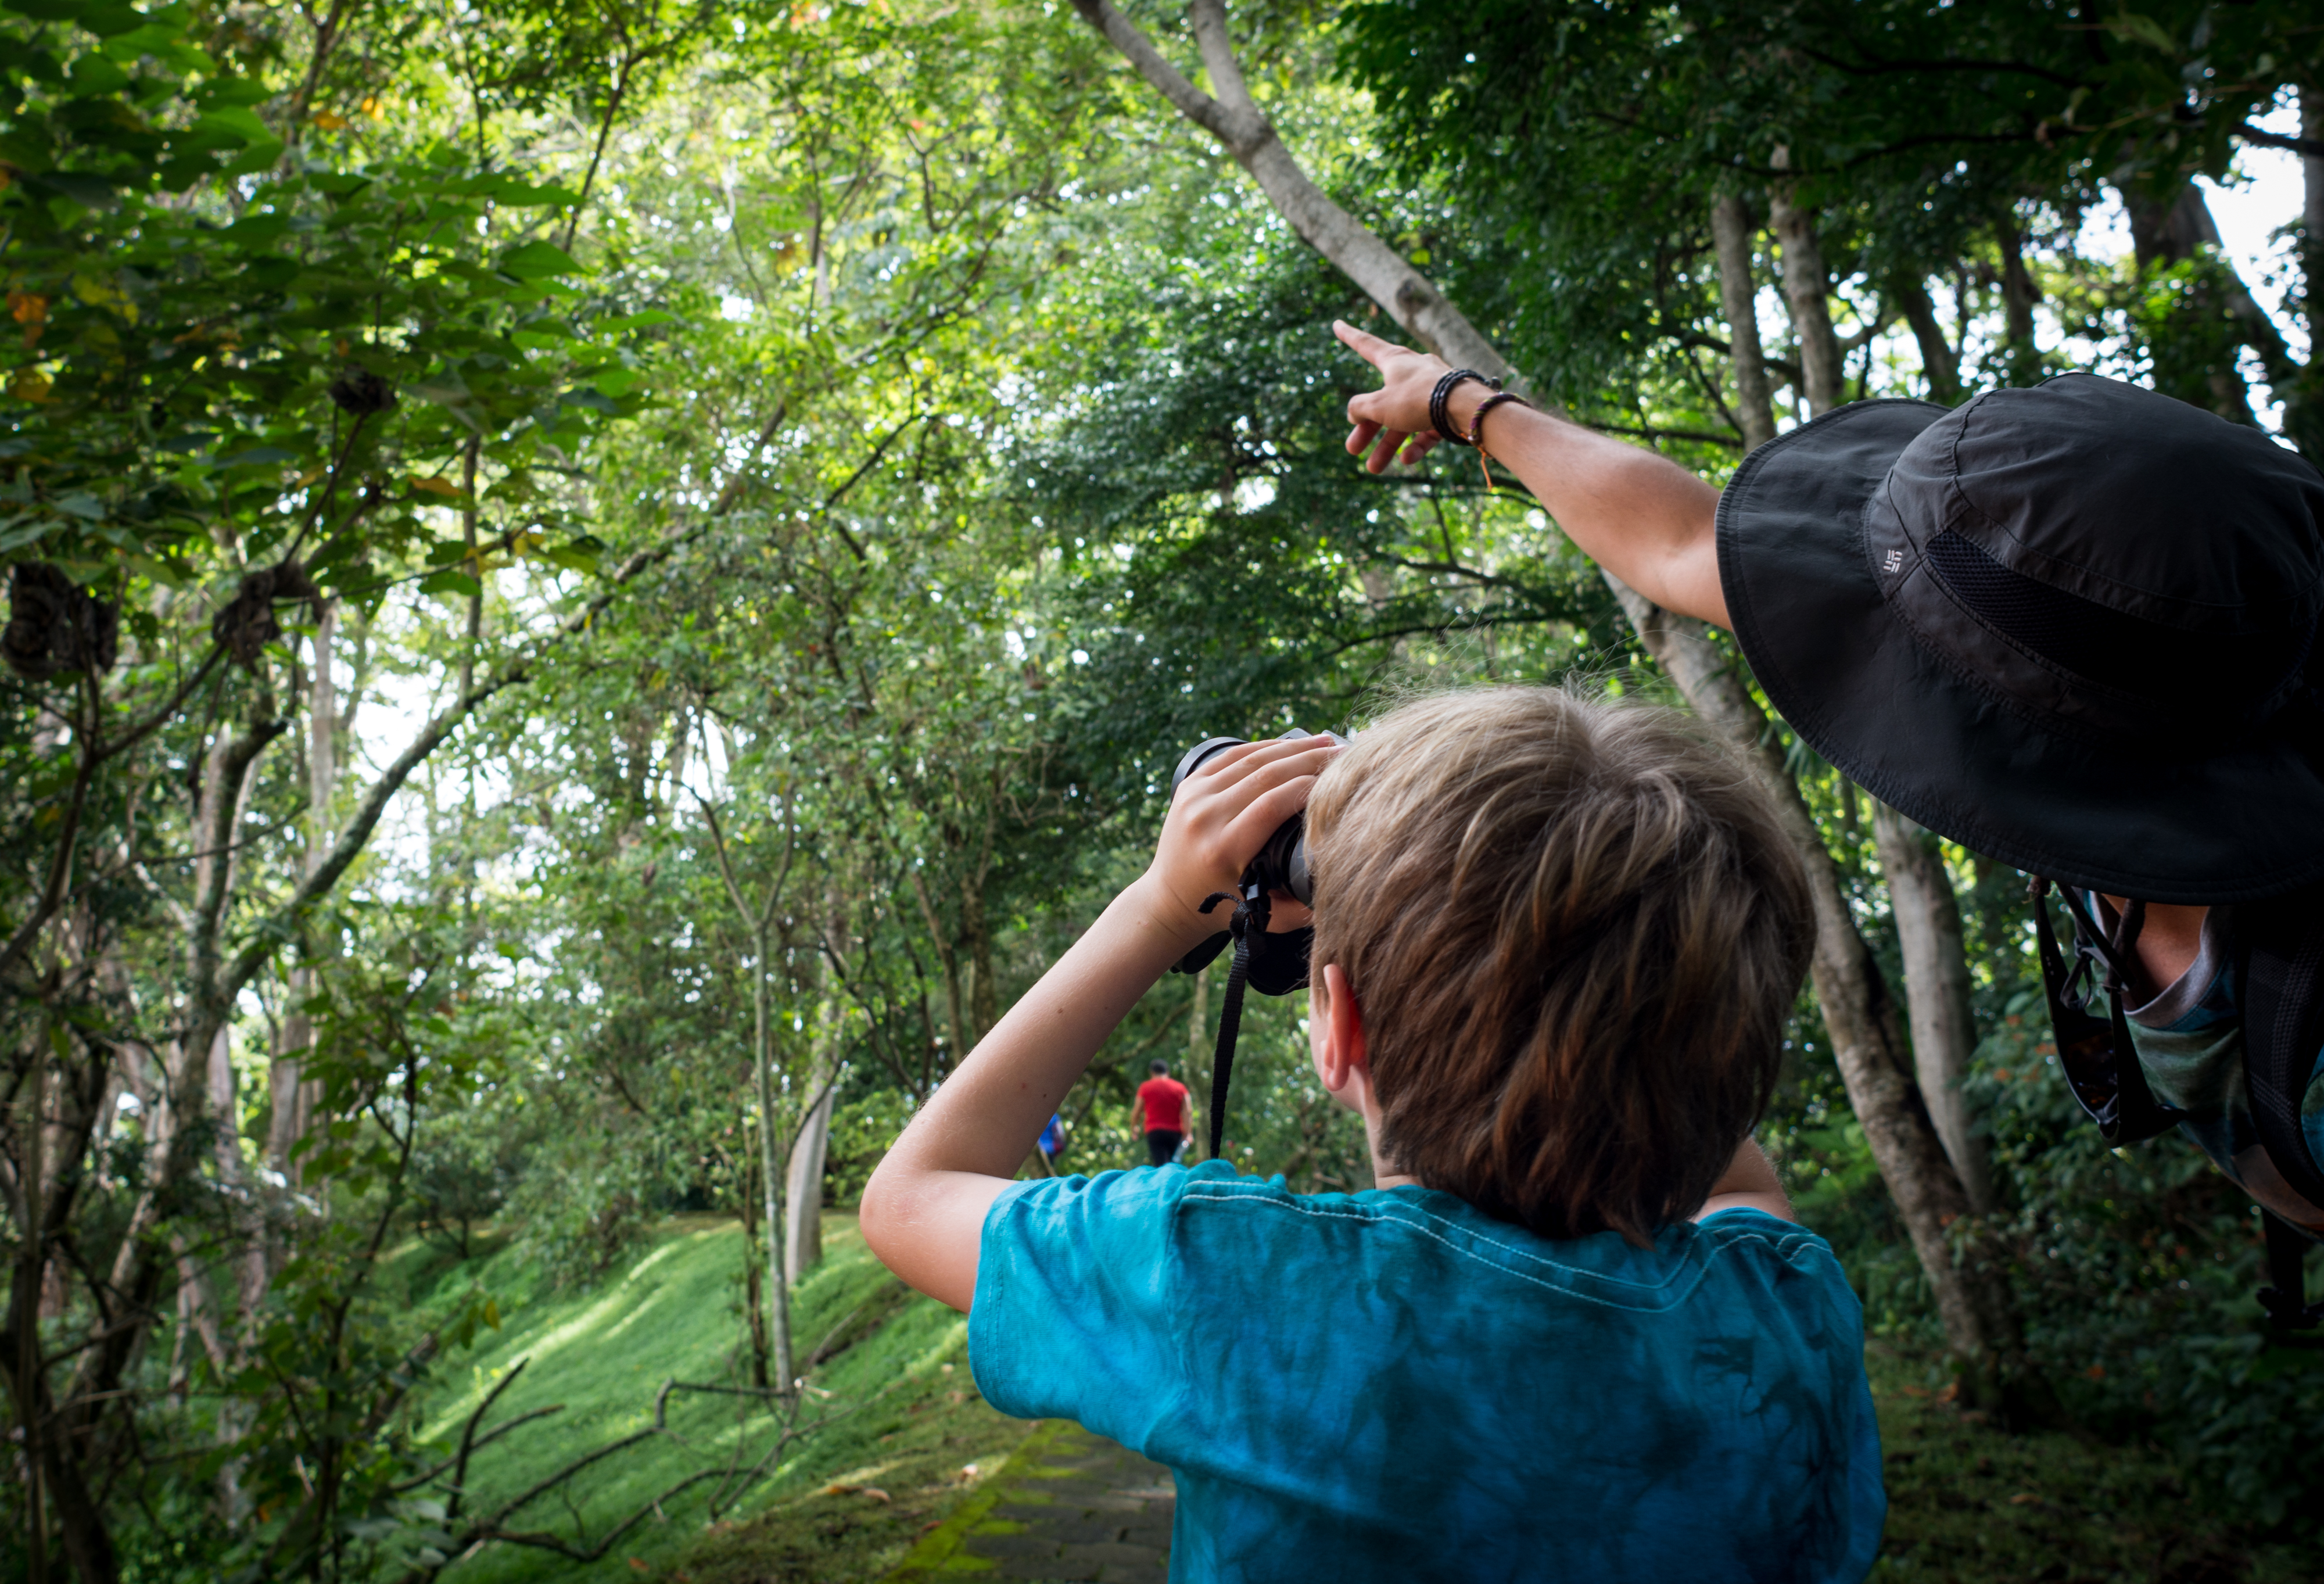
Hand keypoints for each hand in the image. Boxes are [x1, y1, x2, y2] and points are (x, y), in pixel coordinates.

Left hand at [1143, 736, 1337, 942]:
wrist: (1170, 899)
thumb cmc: (1224, 909)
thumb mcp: (1265, 916)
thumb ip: (1304, 908)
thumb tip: (1343, 882)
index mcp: (1223, 849)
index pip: (1272, 804)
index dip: (1308, 787)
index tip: (1340, 782)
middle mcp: (1205, 818)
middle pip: (1266, 775)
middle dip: (1309, 760)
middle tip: (1343, 755)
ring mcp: (1194, 797)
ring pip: (1251, 759)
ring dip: (1292, 748)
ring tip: (1325, 744)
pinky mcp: (1190, 784)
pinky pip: (1232, 755)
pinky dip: (1264, 746)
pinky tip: (1290, 743)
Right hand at [1336, 318, 1451, 473]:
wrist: (1466, 408)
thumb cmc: (1419, 399)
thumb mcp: (1379, 405)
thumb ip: (1359, 408)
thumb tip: (1355, 412)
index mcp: (1395, 360)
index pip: (1366, 345)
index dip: (1349, 336)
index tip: (1337, 324)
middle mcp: (1414, 372)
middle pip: (1383, 400)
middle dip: (1367, 428)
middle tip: (1352, 449)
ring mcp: (1433, 391)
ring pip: (1405, 420)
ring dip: (1388, 444)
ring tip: (1374, 468)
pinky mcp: (1448, 410)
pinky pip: (1427, 428)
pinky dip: (1416, 444)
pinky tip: (1407, 461)